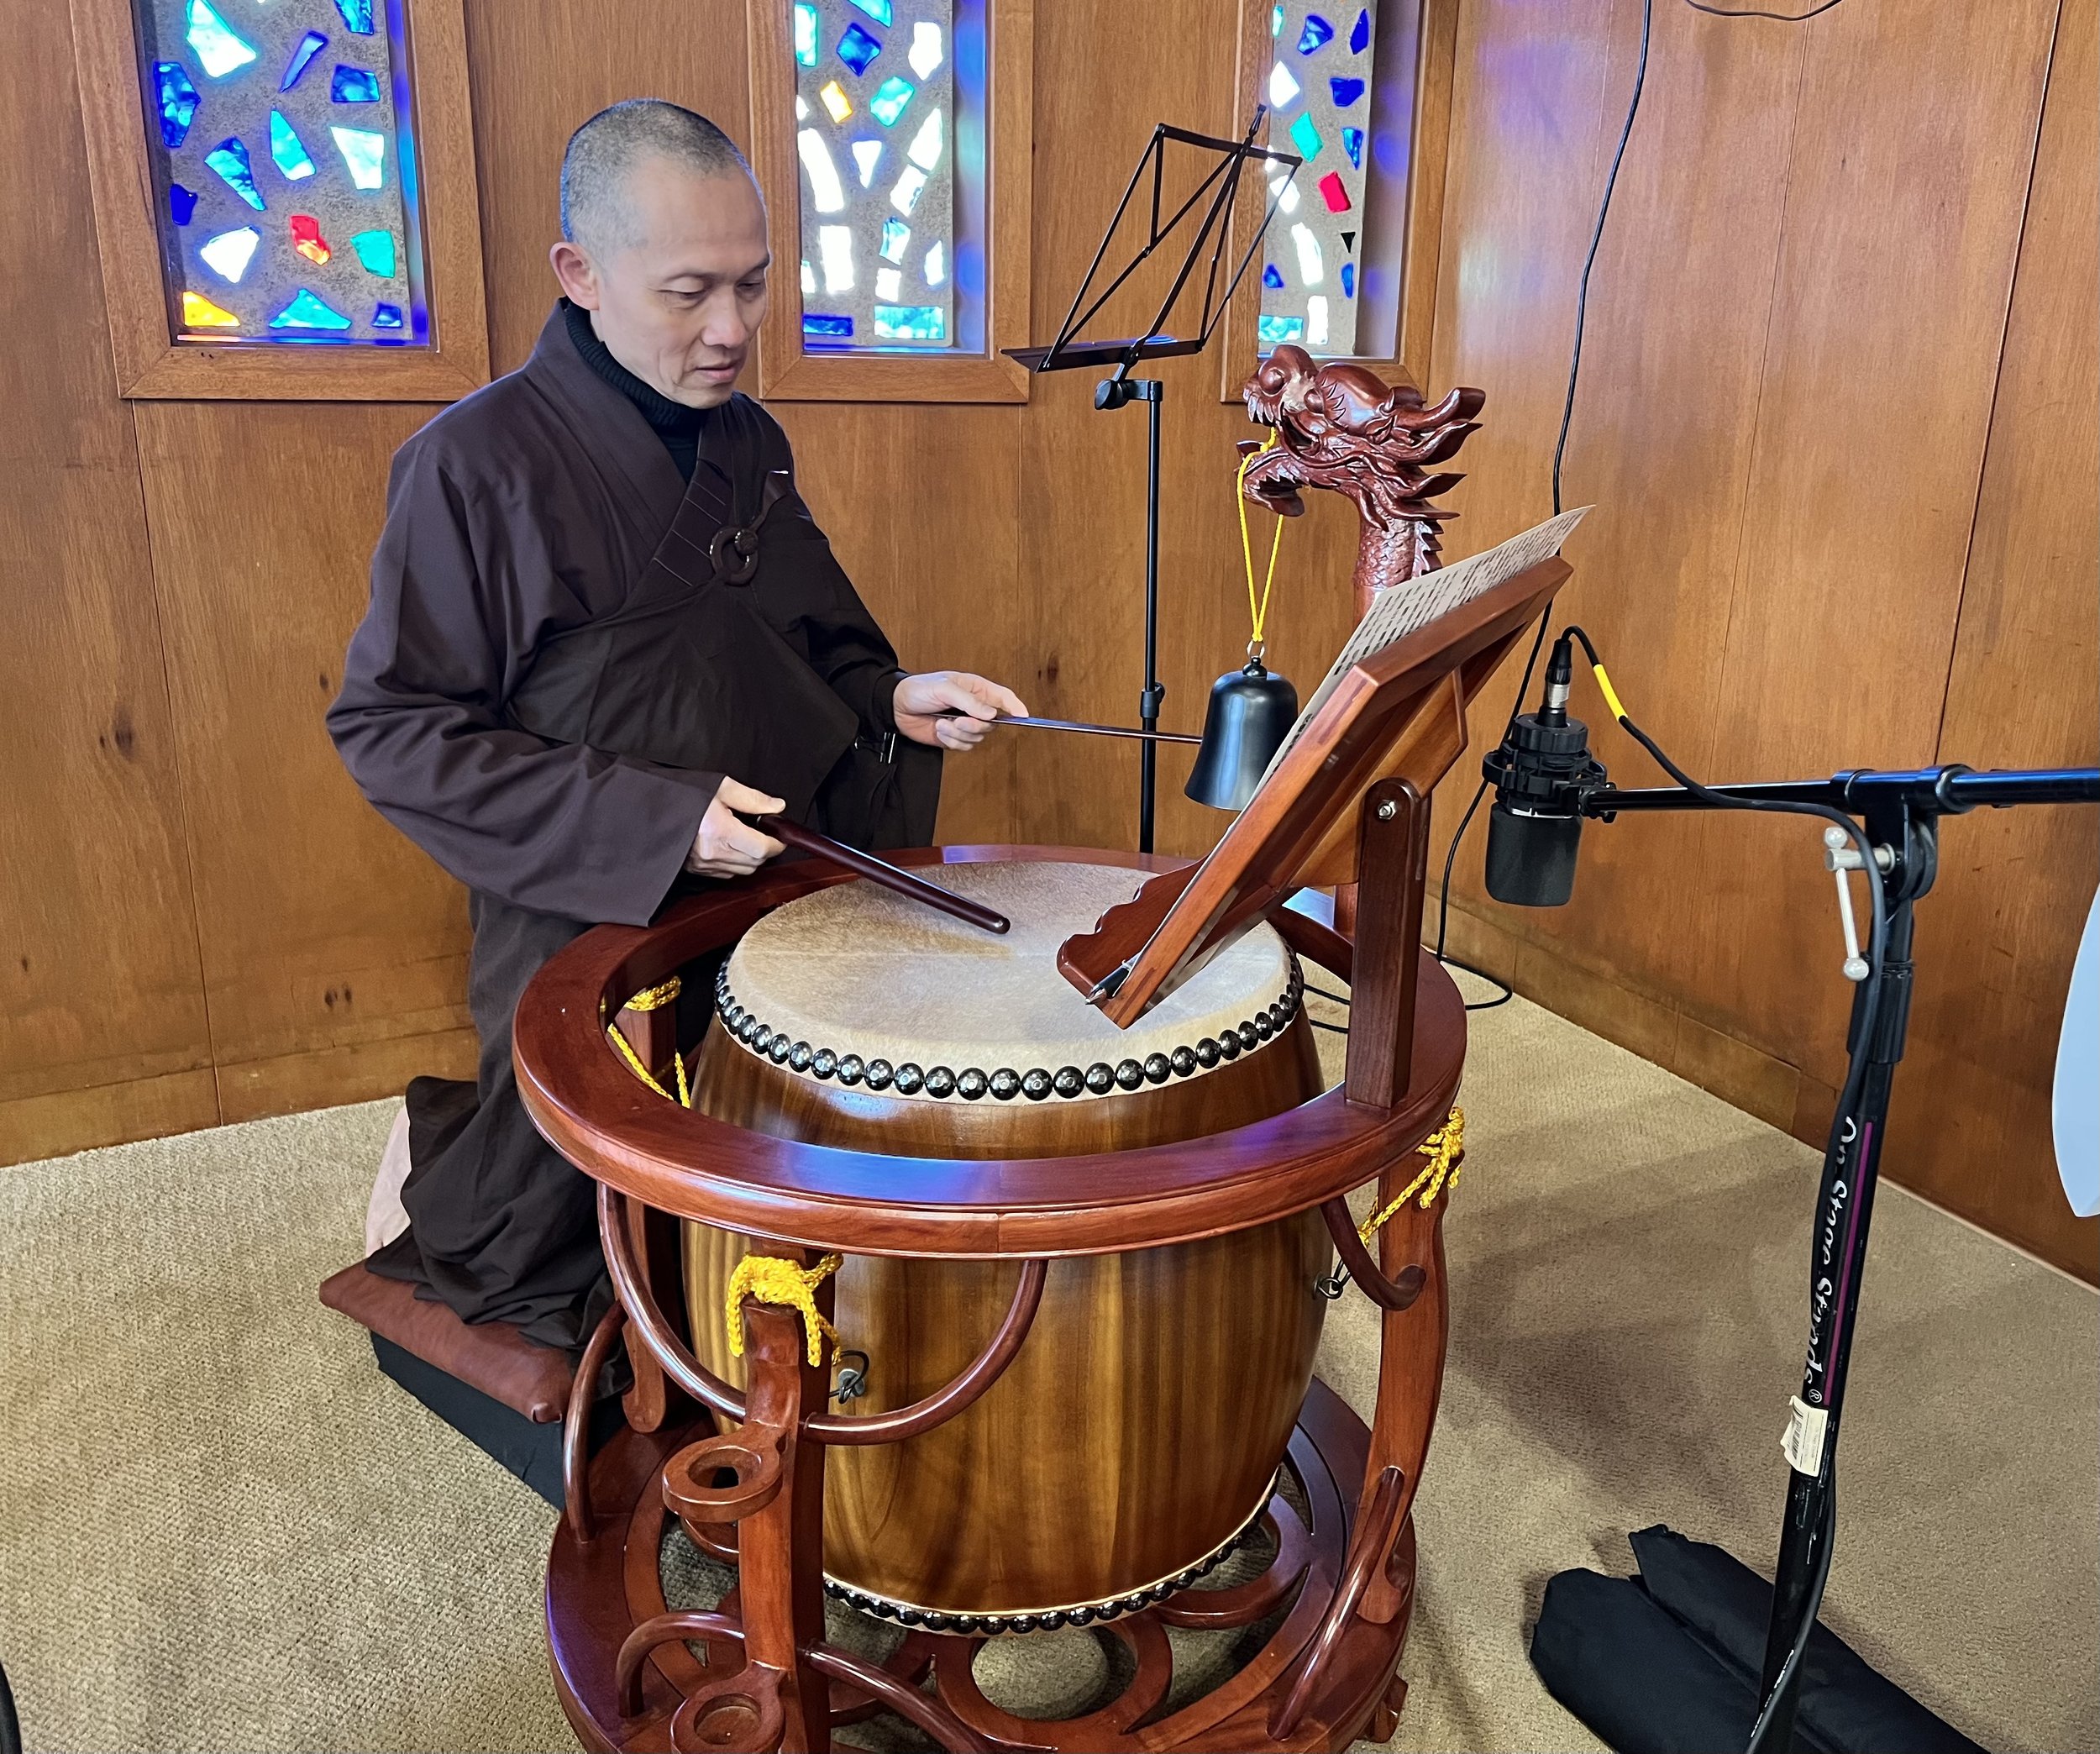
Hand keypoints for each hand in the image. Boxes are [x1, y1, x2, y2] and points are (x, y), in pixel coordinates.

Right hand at [685, 777, 785, 877]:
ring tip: (746, 838)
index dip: (776, 843)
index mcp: (719, 831)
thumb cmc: (683, 794)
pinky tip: (730, 847)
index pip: (761, 849)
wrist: (652, 805)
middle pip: (755, 863)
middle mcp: (711, 853)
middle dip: (765, 850)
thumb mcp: (720, 787)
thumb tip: (776, 807)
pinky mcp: (695, 869)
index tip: (780, 836)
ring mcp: (702, 864)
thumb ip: (752, 798)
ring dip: (751, 858)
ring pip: (742, 871)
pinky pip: (726, 873)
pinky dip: (735, 863)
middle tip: (764, 833)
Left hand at [893, 671, 1028, 750]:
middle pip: (992, 724)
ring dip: (959, 733)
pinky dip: (951, 741)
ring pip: (978, 737)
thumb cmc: (919, 689)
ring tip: (942, 724)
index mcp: (976, 690)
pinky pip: (963, 746)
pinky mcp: (954, 738)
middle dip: (975, 725)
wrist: (896, 706)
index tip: (1023, 716)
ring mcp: (965, 724)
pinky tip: (939, 730)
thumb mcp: (945, 688)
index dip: (1016, 706)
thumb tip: (992, 714)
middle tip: (959, 721)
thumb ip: (969, 701)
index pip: (1004, 698)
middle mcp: (974, 708)